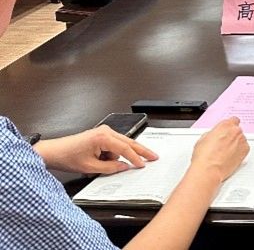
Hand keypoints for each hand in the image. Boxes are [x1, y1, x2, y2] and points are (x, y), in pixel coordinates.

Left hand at [35, 125, 158, 174]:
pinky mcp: (101, 135)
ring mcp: (104, 131)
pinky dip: (112, 154)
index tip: (143, 164)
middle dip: (141, 151)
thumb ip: (110, 167)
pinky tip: (102, 161)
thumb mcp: (90, 167)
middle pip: (129, 142)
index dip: (135, 158)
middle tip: (153, 156)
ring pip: (120, 145)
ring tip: (101, 166)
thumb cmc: (68, 157)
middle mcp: (106, 131)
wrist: (54, 152)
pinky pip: (113, 145)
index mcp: (103, 137)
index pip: (125, 149)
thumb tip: (124, 167)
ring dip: (119, 156)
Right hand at [190, 117, 248, 182]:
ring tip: (225, 153)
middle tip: (224, 145)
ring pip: (241, 139)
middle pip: (237, 130)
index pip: (233, 120)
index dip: (229, 126)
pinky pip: (244, 148)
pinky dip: (239, 151)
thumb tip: (215, 135)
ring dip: (236, 144)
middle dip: (231, 136)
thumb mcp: (203, 138)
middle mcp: (236, 131)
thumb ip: (213, 133)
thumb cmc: (204, 156)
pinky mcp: (246, 150)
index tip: (227, 131)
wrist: (209, 170)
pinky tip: (230, 157)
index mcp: (225, 125)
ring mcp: (242, 140)